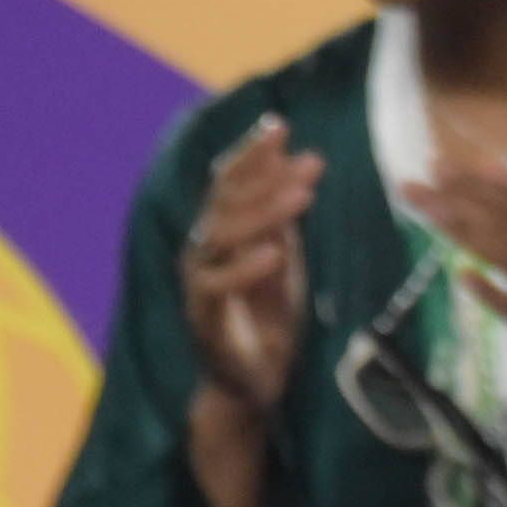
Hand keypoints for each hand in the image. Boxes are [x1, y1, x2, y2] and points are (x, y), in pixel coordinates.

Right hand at [180, 115, 318, 419]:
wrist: (254, 379)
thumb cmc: (268, 316)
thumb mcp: (285, 258)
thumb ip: (284, 218)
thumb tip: (302, 164)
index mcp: (220, 231)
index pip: (229, 182)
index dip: (251, 154)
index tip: (280, 126)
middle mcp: (202, 248)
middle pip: (224, 201)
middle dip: (265, 176)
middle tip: (308, 160)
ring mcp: (199, 280)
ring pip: (222, 235)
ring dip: (264, 213)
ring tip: (303, 196)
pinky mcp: (203, 315)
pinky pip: (219, 285)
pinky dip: (247, 267)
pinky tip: (276, 253)